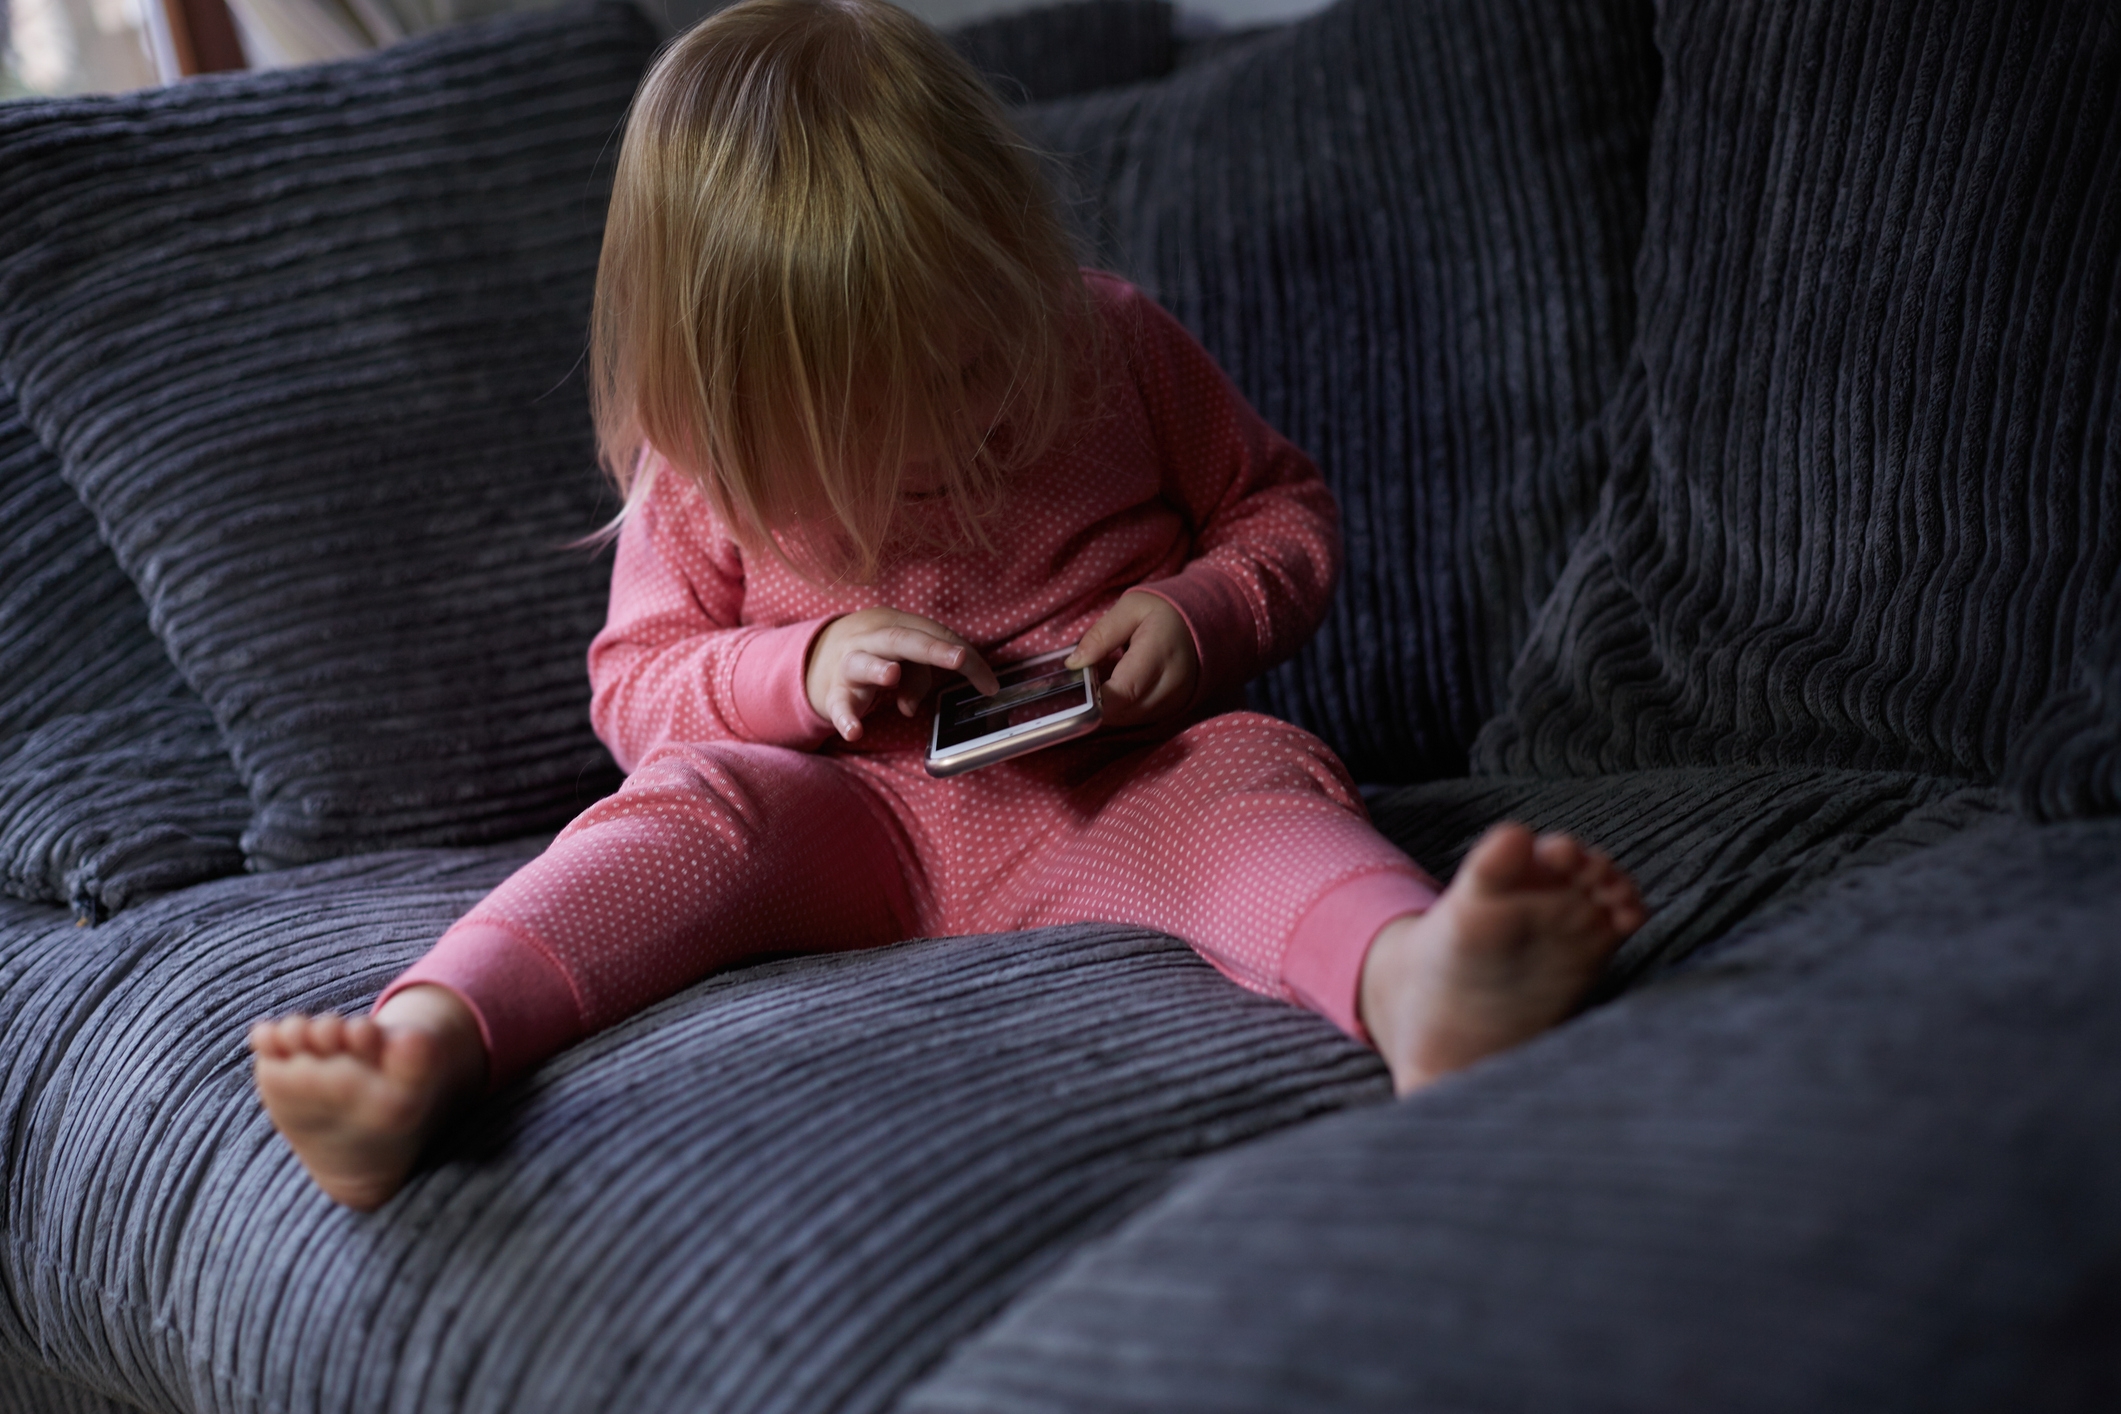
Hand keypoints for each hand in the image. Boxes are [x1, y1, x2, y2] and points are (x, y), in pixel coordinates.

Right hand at [806, 608, 999, 741]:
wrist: (819, 656)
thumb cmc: (876, 655)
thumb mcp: (901, 660)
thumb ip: (916, 676)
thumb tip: (909, 706)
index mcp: (896, 626)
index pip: (936, 636)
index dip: (965, 659)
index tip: (989, 685)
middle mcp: (871, 639)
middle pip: (902, 640)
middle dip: (932, 648)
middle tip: (959, 659)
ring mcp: (849, 664)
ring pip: (862, 662)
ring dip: (878, 668)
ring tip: (892, 675)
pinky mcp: (834, 692)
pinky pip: (839, 704)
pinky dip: (845, 718)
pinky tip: (854, 731)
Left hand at [1065, 591, 1200, 727]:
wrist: (1201, 623)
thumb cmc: (1163, 612)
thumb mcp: (1129, 608)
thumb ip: (1100, 635)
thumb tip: (1073, 664)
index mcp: (1159, 653)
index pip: (1123, 691)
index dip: (1095, 698)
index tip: (1075, 690)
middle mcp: (1171, 683)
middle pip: (1124, 711)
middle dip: (1097, 704)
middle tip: (1082, 684)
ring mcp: (1176, 699)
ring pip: (1130, 719)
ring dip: (1109, 708)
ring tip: (1100, 683)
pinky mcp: (1175, 708)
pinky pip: (1140, 718)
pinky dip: (1123, 709)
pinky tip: (1117, 691)